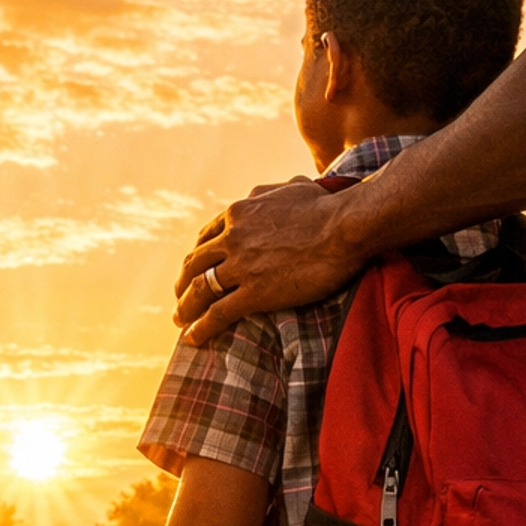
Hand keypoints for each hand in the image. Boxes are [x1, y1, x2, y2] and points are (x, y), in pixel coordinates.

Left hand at [174, 178, 365, 344]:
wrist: (346, 226)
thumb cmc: (328, 206)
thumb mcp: (291, 188)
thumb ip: (269, 194)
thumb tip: (263, 196)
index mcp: (239, 213)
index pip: (206, 237)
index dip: (197, 256)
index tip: (194, 268)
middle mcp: (232, 238)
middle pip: (195, 264)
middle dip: (183, 282)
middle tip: (179, 296)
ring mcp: (242, 266)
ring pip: (200, 289)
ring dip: (185, 308)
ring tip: (180, 320)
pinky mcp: (255, 292)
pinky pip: (218, 313)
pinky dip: (201, 327)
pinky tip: (192, 338)